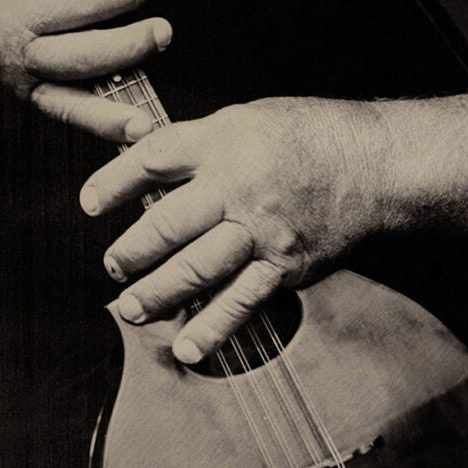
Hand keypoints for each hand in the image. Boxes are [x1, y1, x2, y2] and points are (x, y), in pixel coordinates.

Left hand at [79, 97, 394, 362]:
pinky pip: (241, 303)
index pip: (152, 160)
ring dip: (156, 294)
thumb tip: (144, 168)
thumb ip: (196, 146)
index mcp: (224, 141)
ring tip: (131, 306)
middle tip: (112, 265)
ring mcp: (262, 231)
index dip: (112, 182)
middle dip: (130, 251)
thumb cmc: (311, 136)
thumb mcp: (247, 118)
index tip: (90, 203)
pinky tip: (187, 348)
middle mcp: (239, 187)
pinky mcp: (285, 267)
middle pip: (166, 225)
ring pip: (195, 271)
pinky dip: (211, 329)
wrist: (377, 165)